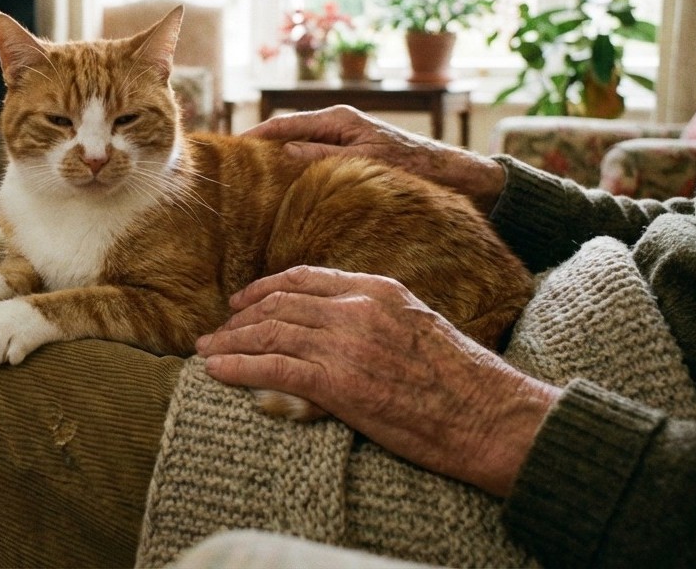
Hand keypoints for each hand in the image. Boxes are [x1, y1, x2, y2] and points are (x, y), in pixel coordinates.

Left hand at [196, 266, 559, 496]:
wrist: (490, 416)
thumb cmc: (462, 383)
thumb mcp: (419, 327)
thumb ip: (377, 318)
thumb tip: (339, 329)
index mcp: (378, 289)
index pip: (305, 277)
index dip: (264, 288)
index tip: (240, 302)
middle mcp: (358, 308)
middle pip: (279, 304)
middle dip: (239, 320)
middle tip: (214, 334)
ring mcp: (347, 343)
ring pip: (269, 333)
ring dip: (230, 344)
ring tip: (205, 354)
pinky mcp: (340, 382)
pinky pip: (273, 367)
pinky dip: (238, 368)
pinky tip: (217, 373)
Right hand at [245, 105, 505, 213]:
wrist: (450, 174)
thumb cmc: (411, 167)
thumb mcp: (363, 162)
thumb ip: (322, 155)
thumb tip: (283, 150)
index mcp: (338, 119)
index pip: (285, 123)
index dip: (256, 135)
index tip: (231, 147)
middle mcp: (338, 123)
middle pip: (288, 130)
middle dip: (261, 144)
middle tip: (234, 163)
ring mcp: (344, 136)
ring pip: (300, 143)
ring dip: (278, 155)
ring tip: (252, 174)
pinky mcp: (351, 151)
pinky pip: (313, 154)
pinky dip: (295, 163)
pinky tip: (285, 180)